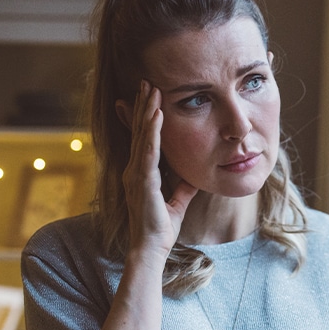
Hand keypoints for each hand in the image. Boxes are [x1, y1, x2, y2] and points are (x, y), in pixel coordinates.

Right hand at [122, 81, 197, 263]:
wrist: (151, 248)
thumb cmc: (160, 229)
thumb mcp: (177, 202)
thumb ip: (182, 187)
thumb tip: (194, 176)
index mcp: (141, 173)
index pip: (143, 139)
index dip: (144, 116)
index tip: (150, 96)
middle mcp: (134, 170)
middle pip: (139, 131)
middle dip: (143, 105)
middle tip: (146, 81)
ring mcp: (136, 175)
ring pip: (141, 136)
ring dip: (146, 111)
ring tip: (151, 88)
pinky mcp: (142, 181)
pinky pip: (147, 151)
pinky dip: (152, 131)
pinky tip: (155, 114)